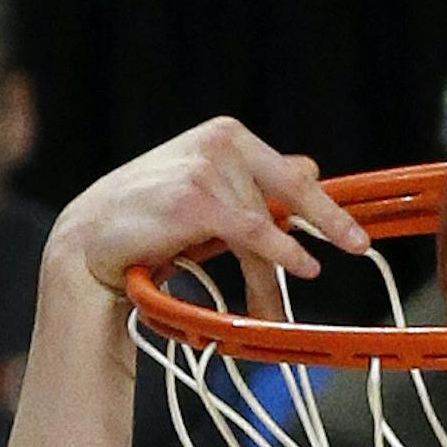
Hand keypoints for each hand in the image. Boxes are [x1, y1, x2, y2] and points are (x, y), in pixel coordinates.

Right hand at [47, 117, 366, 320]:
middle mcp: (219, 142)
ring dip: (276, 272)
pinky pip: (251, 232)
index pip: (287, 173)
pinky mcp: (196, 199)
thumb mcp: (206, 197)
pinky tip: (299, 269)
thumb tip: (310, 165)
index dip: (323, 203)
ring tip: (277, 310)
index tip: (353, 233)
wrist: (88, 244)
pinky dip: (278, 253)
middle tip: (358, 248)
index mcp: (224, 136)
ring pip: (265, 224)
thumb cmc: (145, 225)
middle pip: (285, 194)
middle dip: (321, 226)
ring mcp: (207, 167)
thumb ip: (253, 184)